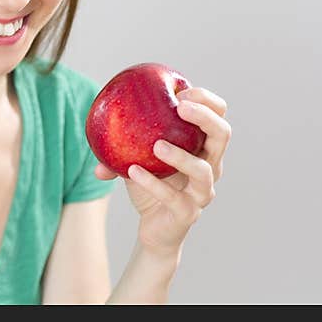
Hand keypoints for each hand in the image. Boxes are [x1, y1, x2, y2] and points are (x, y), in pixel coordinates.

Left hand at [94, 86, 231, 254]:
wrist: (153, 228)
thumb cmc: (150, 185)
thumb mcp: (138, 156)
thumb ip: (122, 140)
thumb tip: (99, 120)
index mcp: (203, 147)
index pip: (219, 116)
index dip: (207, 101)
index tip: (182, 92)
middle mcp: (211, 166)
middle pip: (222, 135)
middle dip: (204, 117)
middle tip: (179, 107)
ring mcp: (202, 191)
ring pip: (204, 170)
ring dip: (181, 155)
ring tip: (157, 145)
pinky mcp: (188, 213)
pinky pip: (174, 197)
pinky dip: (153, 183)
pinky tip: (133, 171)